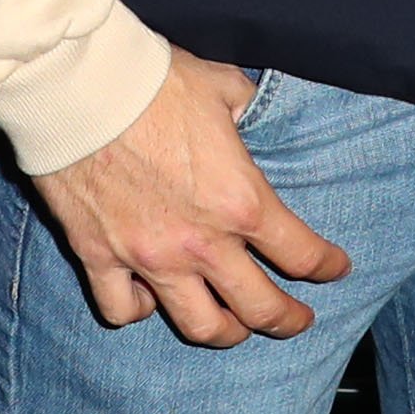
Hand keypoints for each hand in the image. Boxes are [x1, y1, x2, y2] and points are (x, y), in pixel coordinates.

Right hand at [24, 52, 351, 347]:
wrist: (78, 87)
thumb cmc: (153, 81)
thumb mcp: (222, 86)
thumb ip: (246, 109)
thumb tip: (251, 112)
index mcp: (240, 201)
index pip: (301, 253)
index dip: (327, 266)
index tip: (335, 269)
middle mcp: (200, 243)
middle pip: (259, 308)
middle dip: (287, 320)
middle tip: (297, 320)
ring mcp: (148, 257)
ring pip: (198, 325)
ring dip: (224, 332)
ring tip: (232, 327)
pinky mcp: (99, 257)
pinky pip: (122, 309)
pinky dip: (139, 311)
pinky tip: (148, 300)